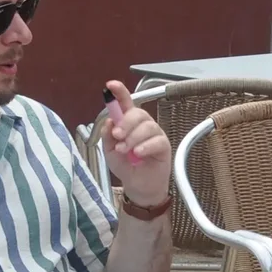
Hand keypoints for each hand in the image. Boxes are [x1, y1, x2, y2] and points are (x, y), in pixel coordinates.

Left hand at [97, 79, 171, 210]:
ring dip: (133, 138)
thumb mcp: (110, 151)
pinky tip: (138, 154)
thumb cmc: (125, 165)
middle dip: (125, 123)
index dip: (119, 92)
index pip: (125, 103)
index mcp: (128, 122)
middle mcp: (142, 124)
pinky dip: (145, 146)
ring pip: (147, 126)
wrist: (137, 185)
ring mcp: (154, 134)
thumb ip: (108, 135)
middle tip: (117, 135)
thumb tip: (109, 120)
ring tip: (125, 150)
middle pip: (137, 113)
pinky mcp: (164, 146)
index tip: (110, 85)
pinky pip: (157, 140)